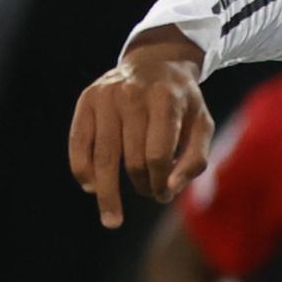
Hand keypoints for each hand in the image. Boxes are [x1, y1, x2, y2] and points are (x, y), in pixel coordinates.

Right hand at [68, 27, 211, 227]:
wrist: (156, 62)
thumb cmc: (183, 103)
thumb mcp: (202, 126)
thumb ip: (195, 160)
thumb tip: (169, 189)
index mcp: (164, 100)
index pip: (158, 155)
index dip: (161, 182)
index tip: (165, 194)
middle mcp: (131, 95)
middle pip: (132, 159)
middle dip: (142, 185)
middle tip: (151, 194)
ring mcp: (105, 97)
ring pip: (102, 156)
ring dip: (108, 192)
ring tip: (112, 219)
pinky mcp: (87, 100)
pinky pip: (78, 143)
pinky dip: (82, 169)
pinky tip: (91, 187)